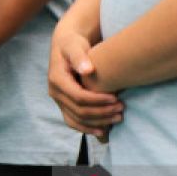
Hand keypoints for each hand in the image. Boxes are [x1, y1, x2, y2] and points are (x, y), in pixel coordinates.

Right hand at [48, 24, 123, 138]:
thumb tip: (87, 70)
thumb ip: (80, 57)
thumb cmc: (73, 44)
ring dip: (98, 122)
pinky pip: (73, 122)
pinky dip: (87, 128)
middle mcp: (54, 92)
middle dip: (102, 112)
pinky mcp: (63, 105)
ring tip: (117, 118)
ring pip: (77, 119)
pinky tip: (103, 131)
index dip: (98, 101)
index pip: (78, 97)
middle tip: (121, 108)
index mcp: (56, 79)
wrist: (65, 46)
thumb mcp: (74, 46)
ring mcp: (58, 100)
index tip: (116, 99)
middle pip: (79, 111)